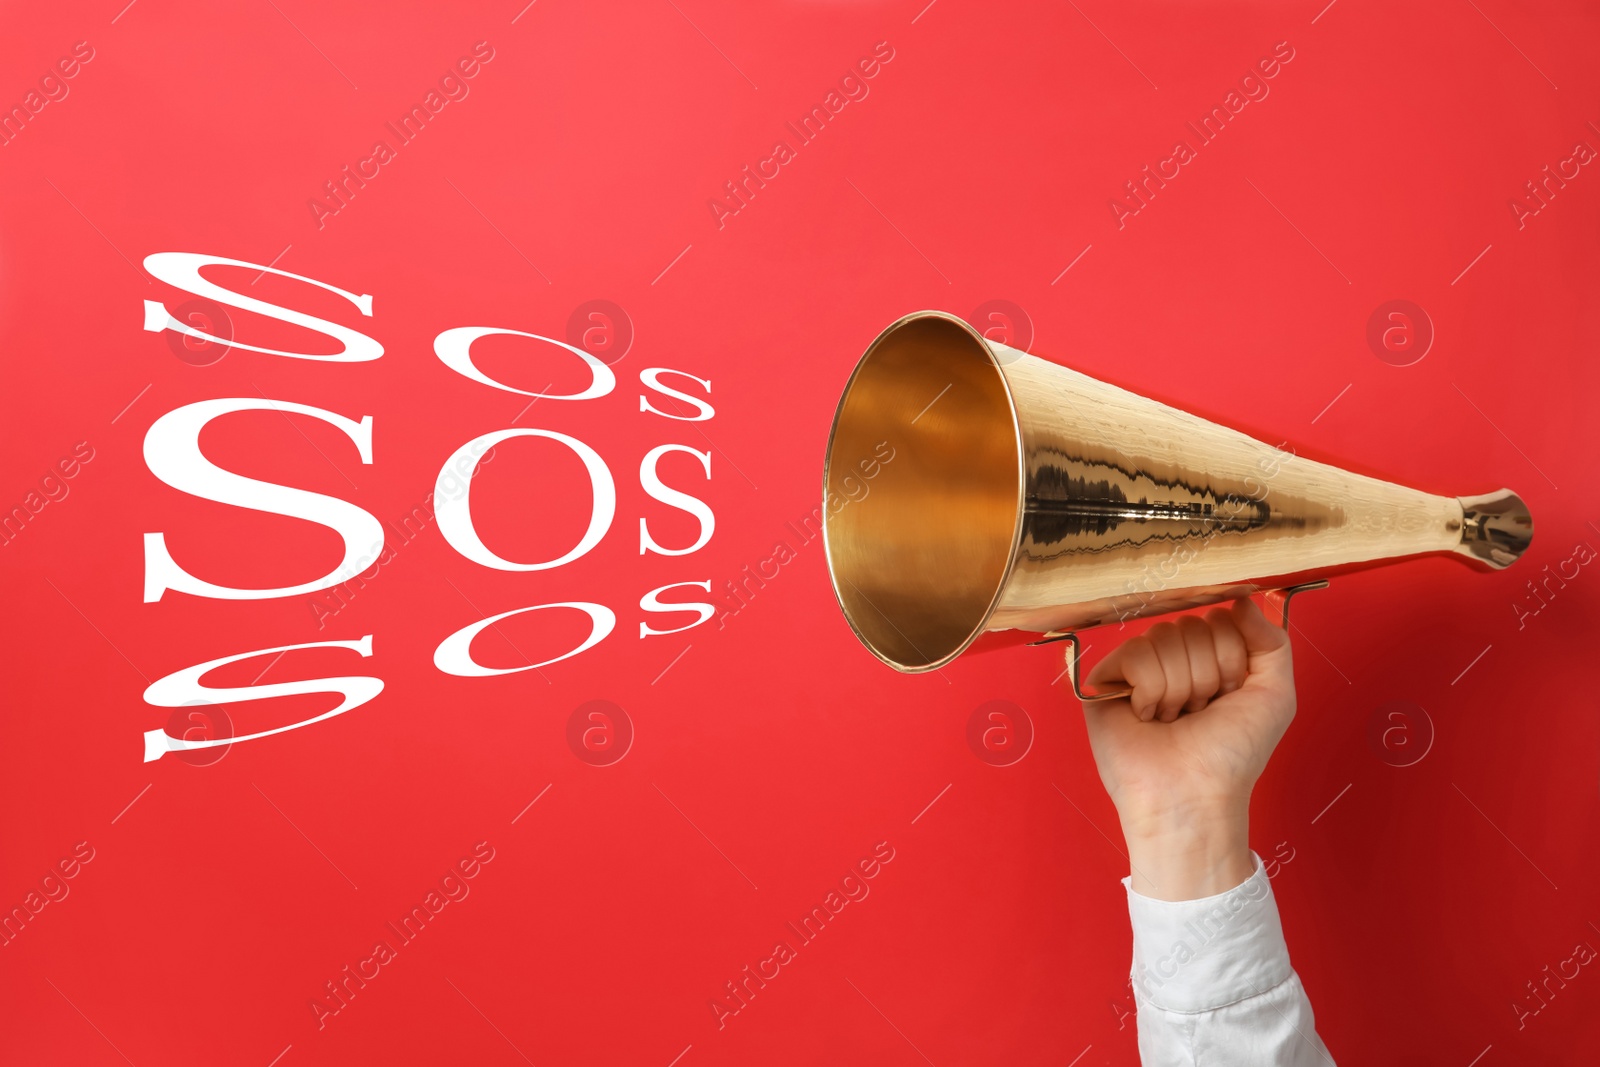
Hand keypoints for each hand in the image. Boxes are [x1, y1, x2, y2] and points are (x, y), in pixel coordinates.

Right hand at [1078, 597, 1295, 899]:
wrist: (1192, 796)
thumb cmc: (1232, 756)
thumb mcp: (1274, 696)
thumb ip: (1271, 641)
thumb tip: (1242, 597)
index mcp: (1210, 659)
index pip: (1220, 619)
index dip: (1230, 660)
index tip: (1228, 696)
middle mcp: (1173, 659)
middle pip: (1191, 626)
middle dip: (1203, 676)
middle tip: (1197, 713)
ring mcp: (1137, 668)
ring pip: (1162, 638)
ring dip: (1177, 689)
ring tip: (1172, 719)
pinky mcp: (1106, 681)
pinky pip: (1133, 653)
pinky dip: (1149, 691)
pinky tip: (1147, 716)